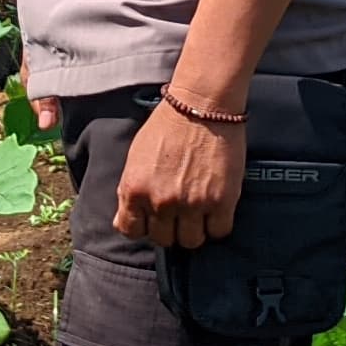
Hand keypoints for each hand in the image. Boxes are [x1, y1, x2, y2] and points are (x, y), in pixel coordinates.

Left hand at [115, 98, 244, 249]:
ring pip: (191, 241)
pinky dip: (218, 224)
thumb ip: (129, 191)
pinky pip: (219, 232)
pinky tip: (217, 209)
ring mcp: (192, 204)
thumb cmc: (168, 125)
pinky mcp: (221, 201)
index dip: (144, 226)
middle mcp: (161, 201)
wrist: (202, 104)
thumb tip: (124, 222)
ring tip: (199, 212)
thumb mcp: (136, 157)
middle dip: (170, 228)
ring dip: (195, 230)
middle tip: (180, 212)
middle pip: (163, 239)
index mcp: (135, 190)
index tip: (154, 219)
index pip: (132, 231)